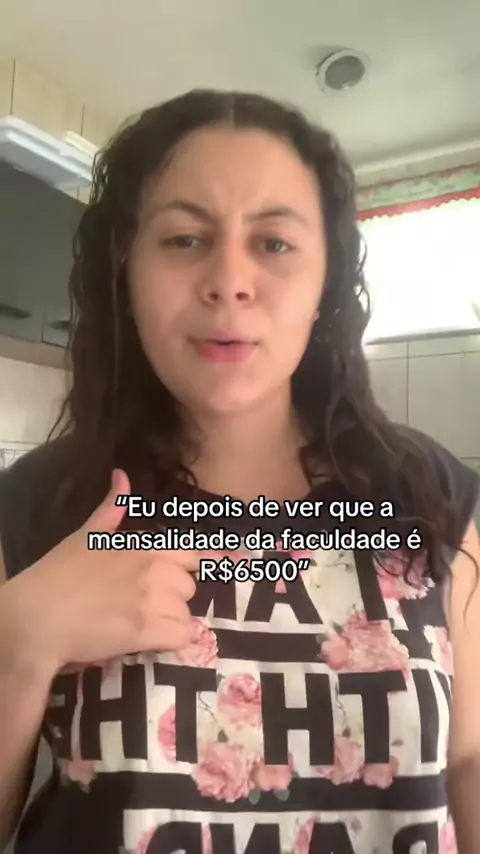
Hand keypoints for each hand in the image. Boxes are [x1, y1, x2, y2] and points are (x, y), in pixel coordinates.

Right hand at [0, 470, 225, 675]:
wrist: (38, 617)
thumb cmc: (59, 574)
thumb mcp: (86, 534)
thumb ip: (112, 507)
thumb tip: (122, 475)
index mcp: (146, 545)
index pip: (199, 549)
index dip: (224, 555)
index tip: (250, 557)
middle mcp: (157, 570)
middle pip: (190, 585)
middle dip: (173, 595)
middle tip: (139, 602)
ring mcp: (155, 600)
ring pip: (186, 613)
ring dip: (169, 621)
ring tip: (135, 621)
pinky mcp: (148, 631)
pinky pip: (182, 637)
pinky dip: (171, 642)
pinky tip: (147, 639)